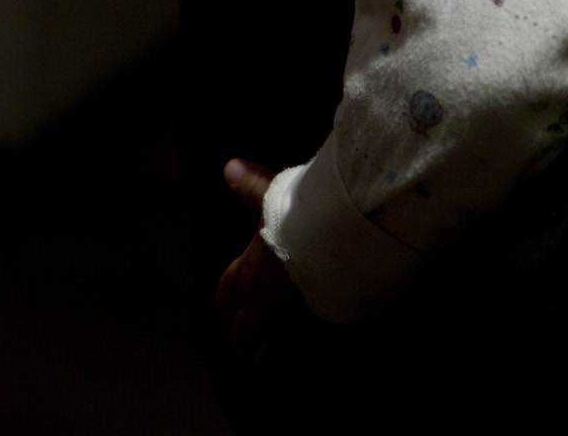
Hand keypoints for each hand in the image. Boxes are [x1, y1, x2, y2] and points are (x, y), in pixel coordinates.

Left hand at [215, 158, 340, 401]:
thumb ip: (252, 187)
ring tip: (274, 384)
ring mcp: (288, 333)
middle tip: (255, 354)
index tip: (233, 315)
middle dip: (247, 348)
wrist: (343, 235)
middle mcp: (262, 310)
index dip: (229, 311)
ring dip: (269, 375)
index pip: (224, 301)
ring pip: (267, 368)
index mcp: (248, 274)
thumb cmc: (307, 212)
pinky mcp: (318, 349)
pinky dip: (303, 394)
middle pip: (243, 340)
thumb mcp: (277, 194)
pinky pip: (305, 384)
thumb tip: (230, 167)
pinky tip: (304, 400)